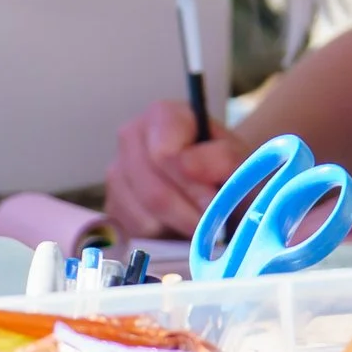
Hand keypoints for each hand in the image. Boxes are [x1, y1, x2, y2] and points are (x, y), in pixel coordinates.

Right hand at [107, 100, 248, 238]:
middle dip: (188, 211)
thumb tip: (188, 167)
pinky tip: (180, 223)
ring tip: (200, 219)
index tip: (214, 197)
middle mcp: (131, 138)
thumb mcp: (239, 158)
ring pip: (143, 214)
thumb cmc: (230, 167)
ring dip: (178, 225)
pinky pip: (135, 231)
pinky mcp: (112, 205)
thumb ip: (222, 157)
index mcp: (162, 115)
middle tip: (212, 220)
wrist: (222, 184)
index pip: (164, 153)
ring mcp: (117, 172)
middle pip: (153, 190)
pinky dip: (163, 235)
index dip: (192, 182)